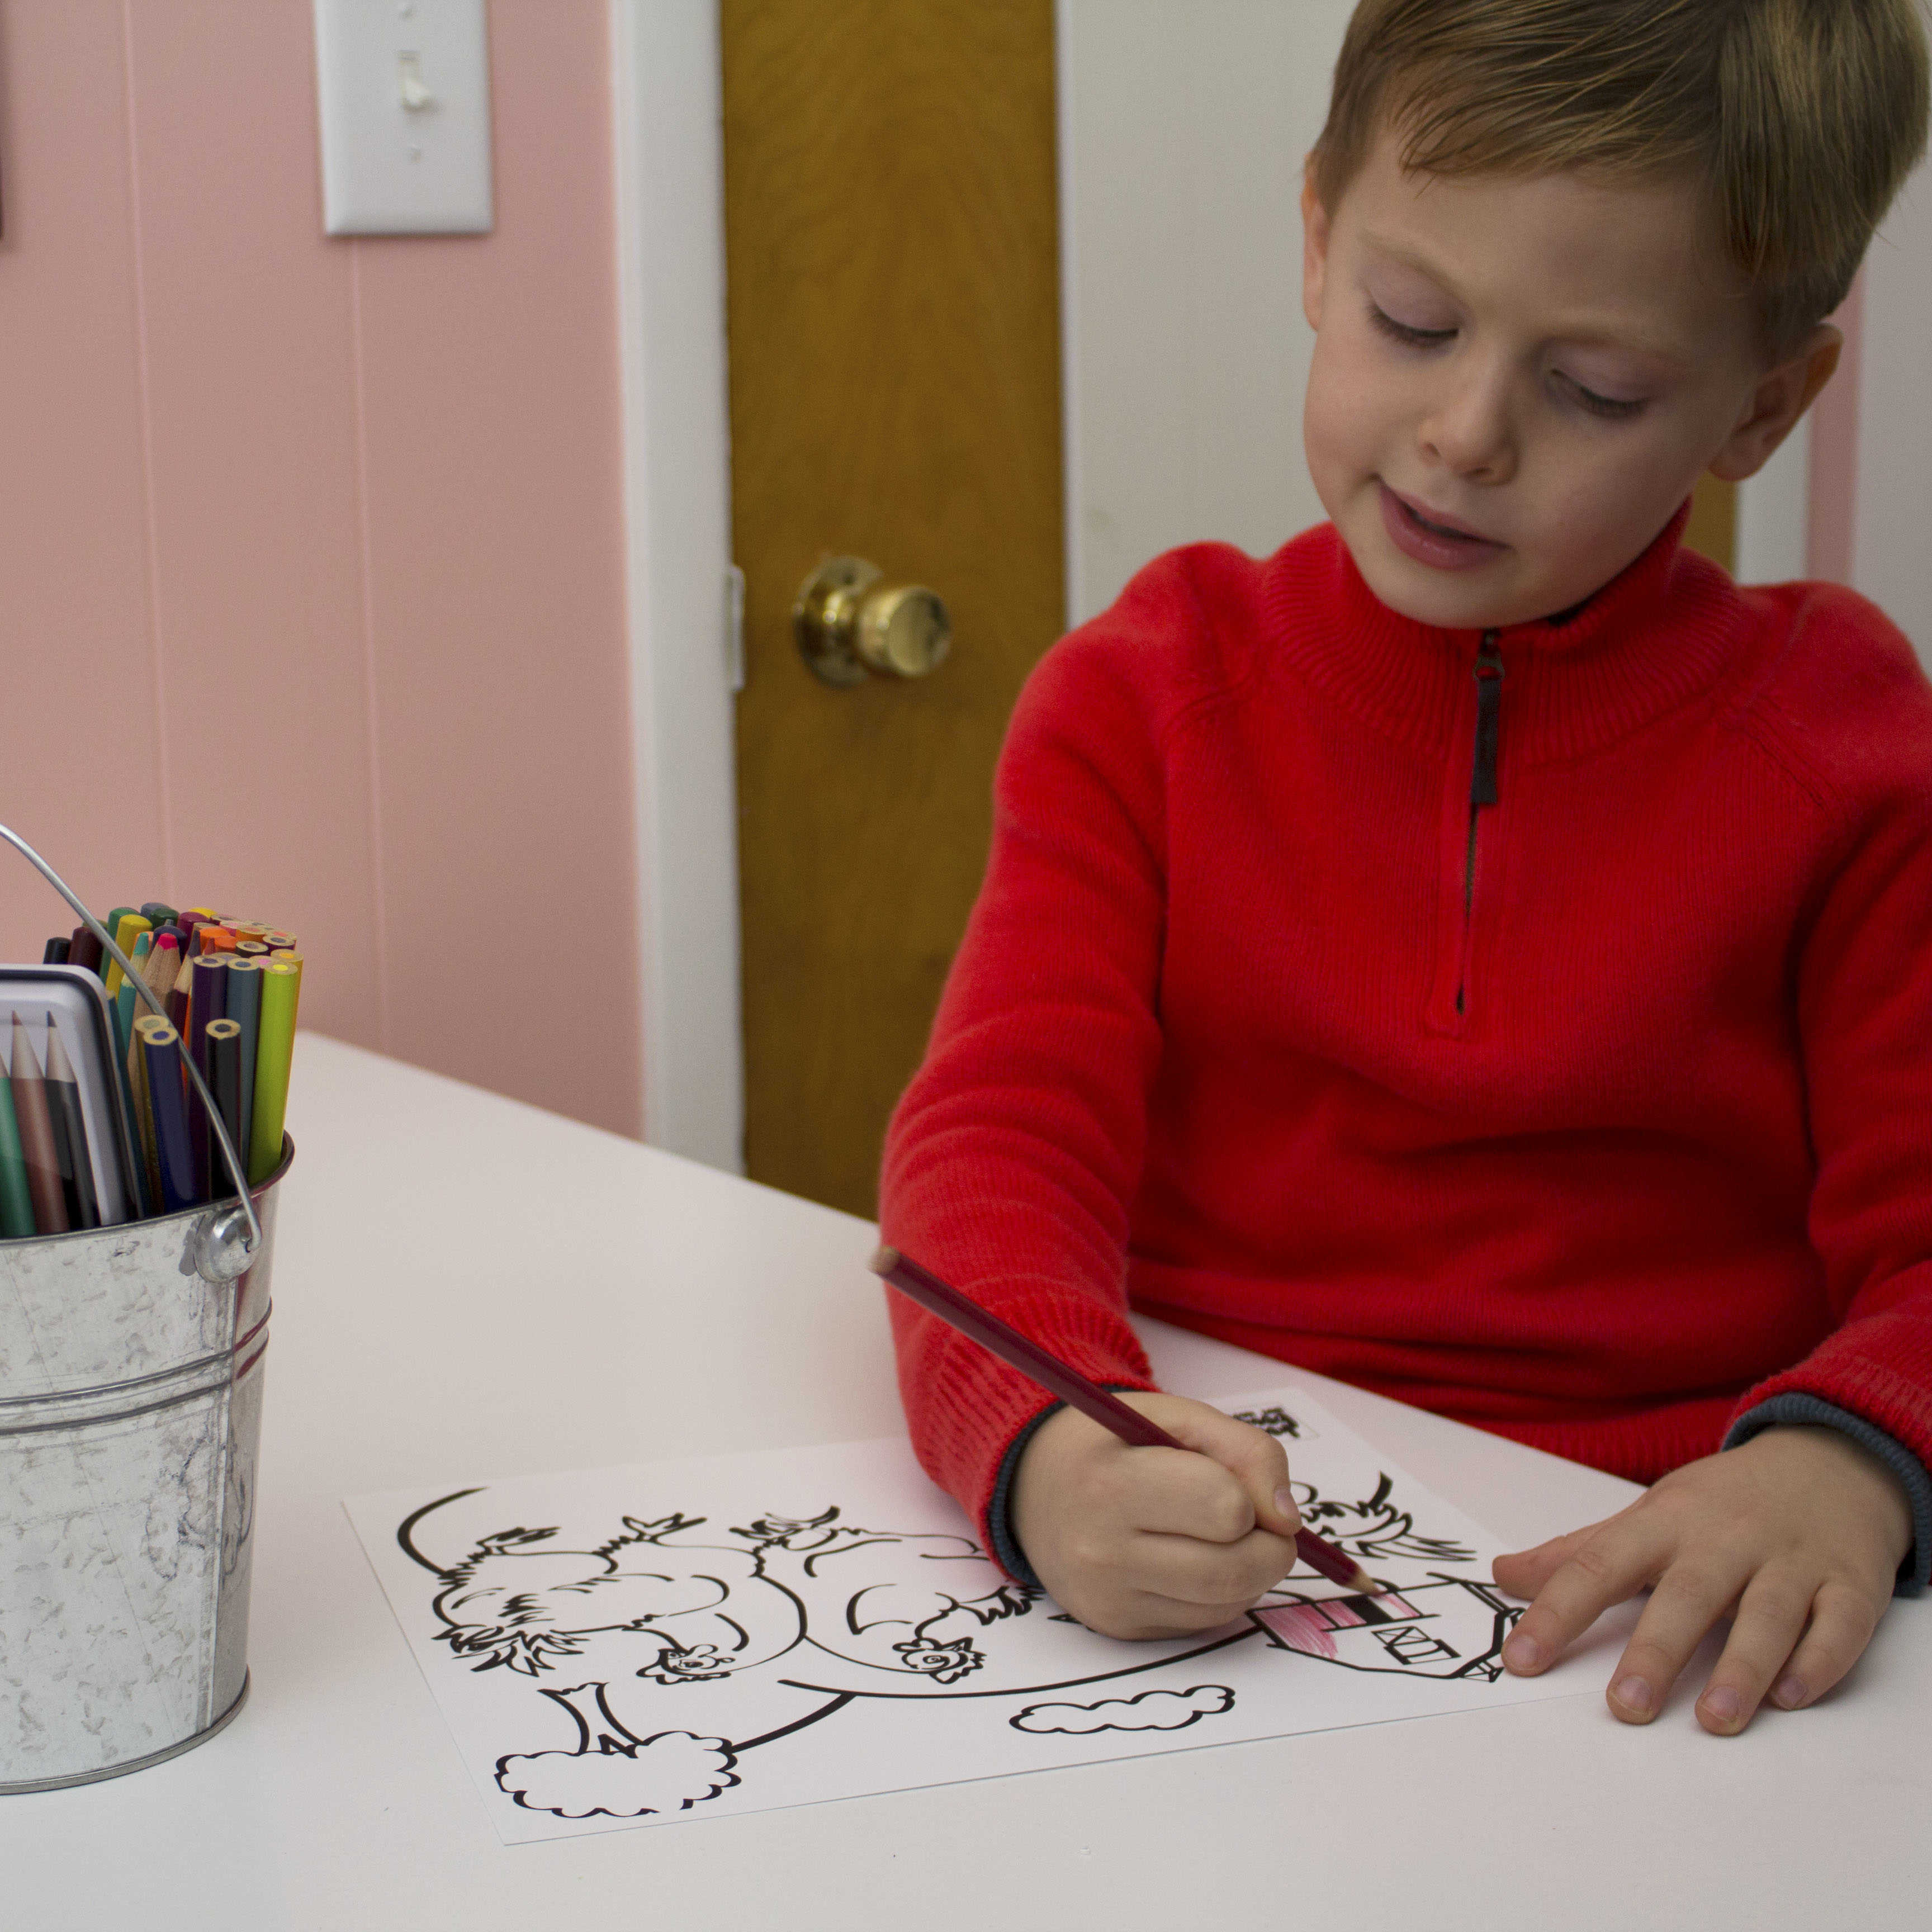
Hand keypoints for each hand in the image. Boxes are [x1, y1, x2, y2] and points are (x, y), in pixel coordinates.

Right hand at [1008, 1392, 1302, 1638]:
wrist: (1035, 1485)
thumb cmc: (1116, 1443)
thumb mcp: (1179, 1418)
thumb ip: (1248, 1451)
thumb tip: (1289, 1518)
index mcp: (1112, 1483)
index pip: (1224, 1508)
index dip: (1249, 1495)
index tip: (1235, 1483)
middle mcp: (1102, 1550)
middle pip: (1235, 1569)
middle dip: (1272, 1545)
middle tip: (1259, 1520)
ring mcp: (1108, 1598)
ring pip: (1228, 1603)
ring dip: (1251, 1571)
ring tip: (1222, 1535)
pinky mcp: (1117, 1628)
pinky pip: (1204, 1623)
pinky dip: (1221, 1594)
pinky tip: (1193, 1560)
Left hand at [1494, 1426, 1912, 1733]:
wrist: (1825, 1464)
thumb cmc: (1719, 1504)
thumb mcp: (1646, 1517)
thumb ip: (1576, 1553)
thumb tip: (1501, 1574)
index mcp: (1663, 1524)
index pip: (1598, 1565)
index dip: (1557, 1613)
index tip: (1522, 1661)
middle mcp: (1724, 1541)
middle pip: (1686, 1595)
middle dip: (1655, 1652)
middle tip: (1625, 1707)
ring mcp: (1790, 1562)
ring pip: (1767, 1616)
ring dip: (1740, 1669)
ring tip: (1714, 1720)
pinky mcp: (1850, 1585)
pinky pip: (1837, 1624)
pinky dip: (1818, 1661)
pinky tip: (1792, 1696)